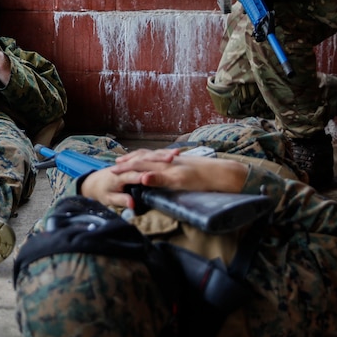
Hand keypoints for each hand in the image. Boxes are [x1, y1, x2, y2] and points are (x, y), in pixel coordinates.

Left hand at [77, 146, 249, 209]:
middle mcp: (169, 163)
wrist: (223, 174)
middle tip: (113, 166)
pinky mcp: (180, 177)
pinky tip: (142, 178)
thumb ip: (171, 175)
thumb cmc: (204, 177)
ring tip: (120, 169)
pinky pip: (164, 176)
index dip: (132, 160)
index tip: (118, 164)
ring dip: (135, 166)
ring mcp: (174, 168)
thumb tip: (158, 176)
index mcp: (168, 163)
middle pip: (144, 159)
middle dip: (128, 163)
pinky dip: (153, 176)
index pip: (147, 159)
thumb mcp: (184, 176)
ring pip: (150, 164)